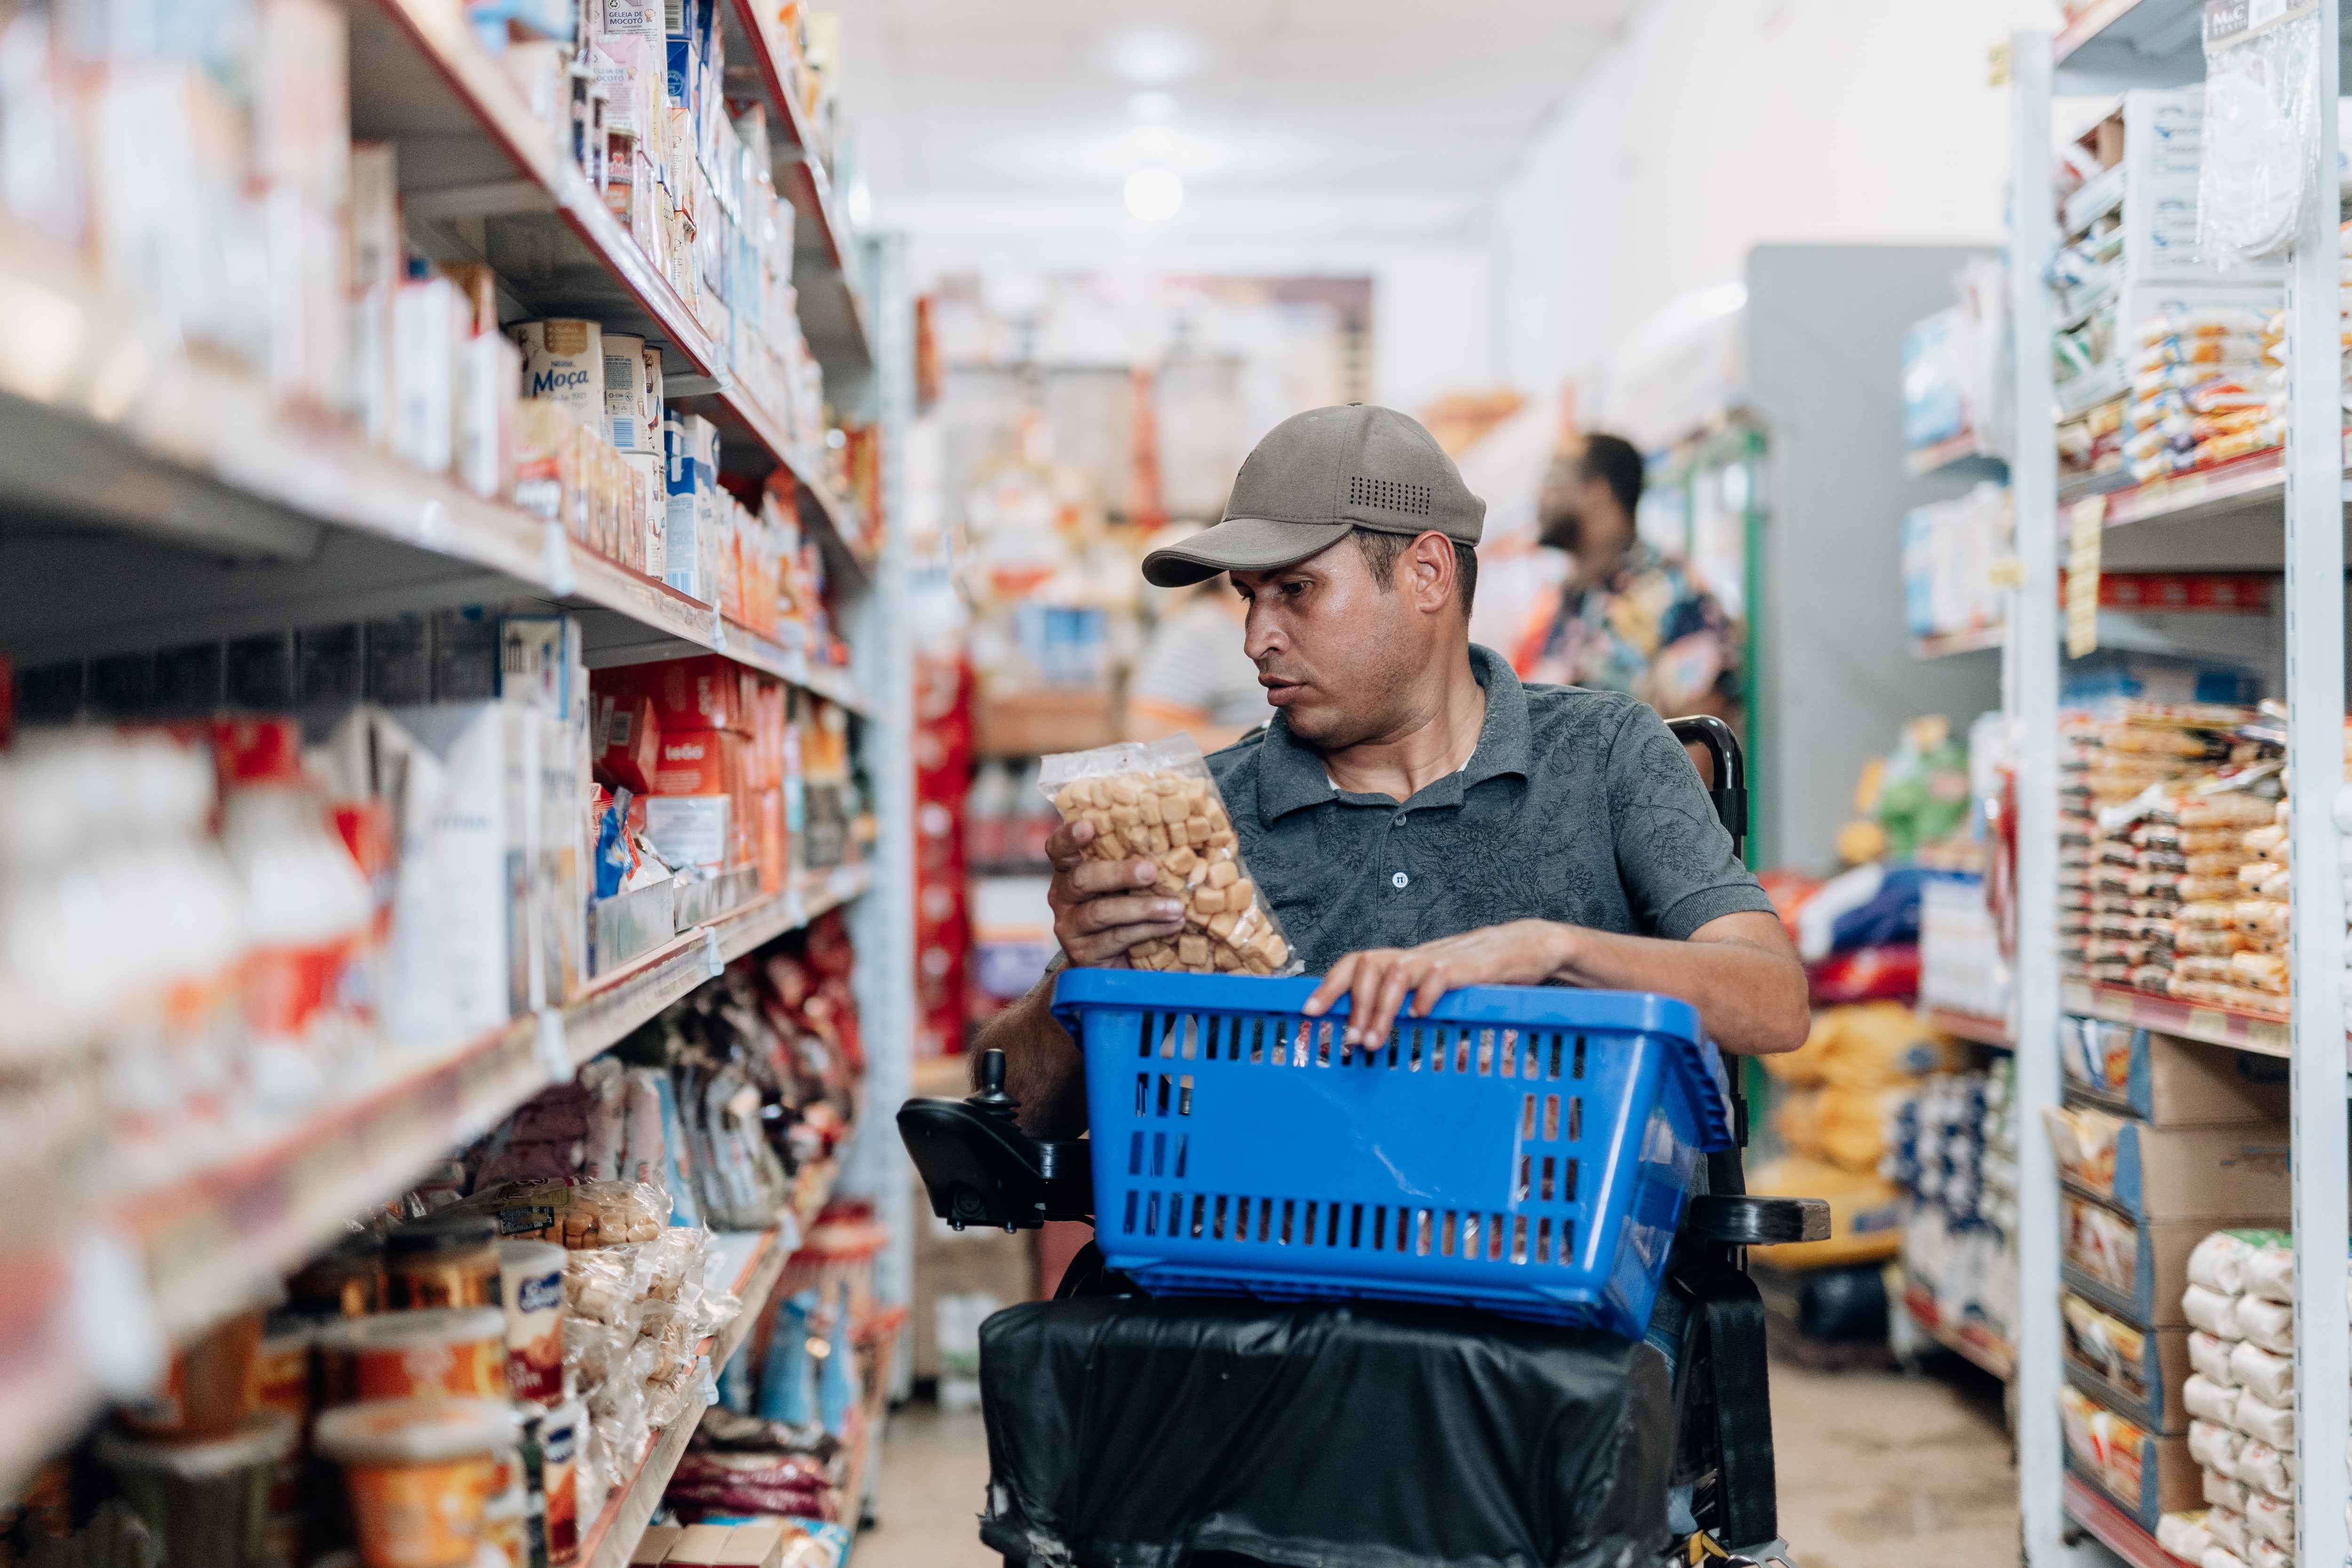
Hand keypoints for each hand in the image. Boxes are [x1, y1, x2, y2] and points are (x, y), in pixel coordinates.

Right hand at [1047, 816, 1185, 966]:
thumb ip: (1133, 864)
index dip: (1069, 836)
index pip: (1058, 849)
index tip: (1088, 825)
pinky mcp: (1082, 953)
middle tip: (1151, 871)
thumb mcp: (1123, 887)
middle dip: (1119, 873)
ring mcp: (1069, 927)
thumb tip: (1176, 841)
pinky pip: (1117, 937)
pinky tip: (1173, 925)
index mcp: (1069, 872)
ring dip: (1143, 907)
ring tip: (1176, 907)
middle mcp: (1062, 897)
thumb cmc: (1123, 914)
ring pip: (1101, 912)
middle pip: (1082, 879)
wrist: (1109, 968)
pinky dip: (1149, 929)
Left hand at [1302, 921, 1570, 1045]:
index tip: (1310, 1013)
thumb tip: (1372, 1034)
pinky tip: (1420, 1017)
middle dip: (1354, 1005)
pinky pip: (1440, 976)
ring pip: (1396, 972)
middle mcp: (1416, 957)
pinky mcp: (1469, 966)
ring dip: (1380, 1008)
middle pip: (1369, 965)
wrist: (1522, 948)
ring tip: (1375, 1040)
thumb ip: (1408, 1003)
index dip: (1329, 985)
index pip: (1356, 962)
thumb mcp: (1435, 988)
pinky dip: (1425, 996)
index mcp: (1404, 962)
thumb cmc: (1475, 973)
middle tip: (1350, 1041)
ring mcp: (1440, 959)